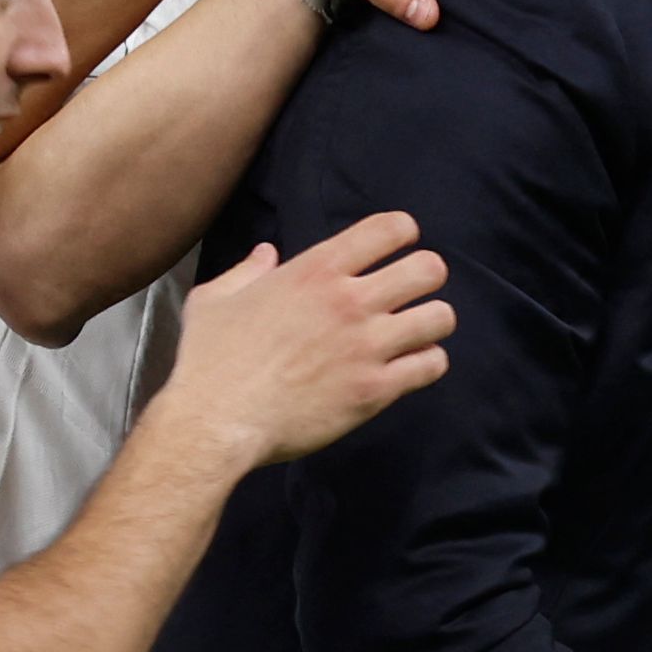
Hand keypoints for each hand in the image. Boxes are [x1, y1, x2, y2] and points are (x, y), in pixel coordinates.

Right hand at [161, 210, 453, 468]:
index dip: (402, 233)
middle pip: (430, 269)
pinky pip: (432, 365)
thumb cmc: (209, 361)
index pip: (391, 228)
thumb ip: (246, 272)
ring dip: (433, 322)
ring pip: (441, 317)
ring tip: (416, 332)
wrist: (215, 423)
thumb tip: (266, 252)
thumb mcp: (215, 300)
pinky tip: (410, 368)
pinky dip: (428, 363)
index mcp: (316, 271)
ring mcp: (367, 346)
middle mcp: (350, 301)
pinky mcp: (375, 389)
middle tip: (411, 293)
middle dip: (427, 277)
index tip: (397, 248)